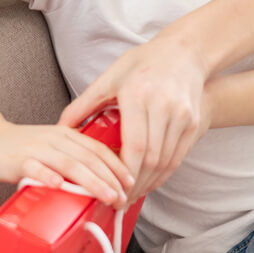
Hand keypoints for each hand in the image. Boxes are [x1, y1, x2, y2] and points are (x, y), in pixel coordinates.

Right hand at [0, 118, 133, 208]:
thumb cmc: (22, 147)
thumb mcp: (53, 146)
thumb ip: (73, 157)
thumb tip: (100, 179)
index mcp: (67, 135)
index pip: (98, 149)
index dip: (117, 165)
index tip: (131, 182)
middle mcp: (56, 139)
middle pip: (89, 158)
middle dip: (110, 179)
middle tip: (123, 196)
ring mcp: (37, 149)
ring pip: (69, 164)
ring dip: (91, 181)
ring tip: (106, 196)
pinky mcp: (18, 160)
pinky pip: (35, 168)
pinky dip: (48, 176)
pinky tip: (59, 186)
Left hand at [60, 34, 212, 203]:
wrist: (185, 51)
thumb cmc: (143, 63)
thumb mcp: (111, 77)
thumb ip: (84, 103)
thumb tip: (60, 127)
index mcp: (138, 94)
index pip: (134, 146)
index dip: (122, 174)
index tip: (110, 191)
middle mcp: (163, 105)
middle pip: (150, 158)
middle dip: (133, 185)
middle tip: (118, 201)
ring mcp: (182, 114)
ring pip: (165, 161)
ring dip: (148, 184)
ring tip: (130, 195)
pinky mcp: (193, 121)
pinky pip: (178, 157)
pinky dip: (163, 175)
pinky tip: (150, 182)